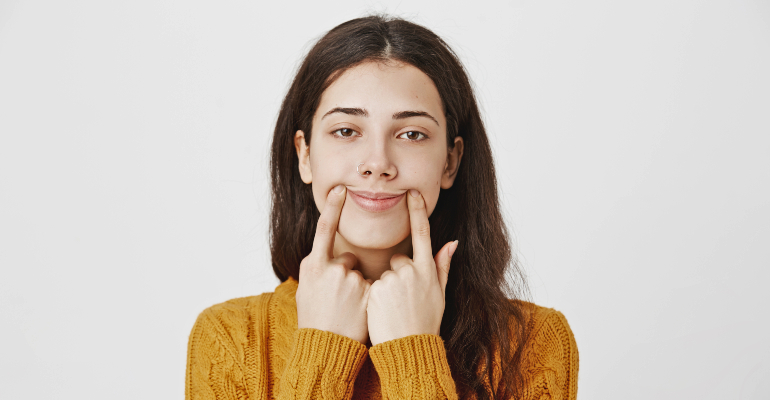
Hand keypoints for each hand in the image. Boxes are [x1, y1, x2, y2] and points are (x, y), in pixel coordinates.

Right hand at [296, 185, 372, 344]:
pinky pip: (373, 286)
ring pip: (361, 274)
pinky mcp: (367, 291)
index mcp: (313, 265)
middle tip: (337, 300)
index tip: (341, 188)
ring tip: (346, 310)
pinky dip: (368, 297)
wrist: (324, 348)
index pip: (325, 229)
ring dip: (358, 287)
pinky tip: (358, 312)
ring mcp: (350, 279)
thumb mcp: (306, 289)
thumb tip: (323, 255)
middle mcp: (331, 268)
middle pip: (347, 259)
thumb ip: (317, 267)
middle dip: (347, 274)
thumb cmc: (313, 320)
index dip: (333, 207)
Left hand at [366, 189, 458, 344]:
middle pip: (399, 260)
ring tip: (394, 310)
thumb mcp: (440, 294)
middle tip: (403, 301)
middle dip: (398, 275)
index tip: (411, 192)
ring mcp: (393, 280)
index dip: (417, 211)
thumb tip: (453, 242)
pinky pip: (372, 284)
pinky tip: (383, 312)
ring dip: (387, 288)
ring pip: (386, 274)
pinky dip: (375, 296)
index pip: (422, 233)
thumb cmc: (426, 323)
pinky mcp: (376, 290)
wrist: (409, 348)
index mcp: (427, 270)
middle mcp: (411, 271)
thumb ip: (443, 265)